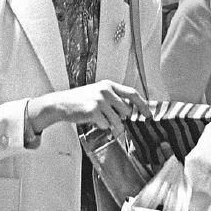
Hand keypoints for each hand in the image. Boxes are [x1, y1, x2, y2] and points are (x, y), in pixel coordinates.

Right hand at [27, 80, 150, 135]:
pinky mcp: (93, 111)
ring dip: (109, 123)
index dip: (142, 105)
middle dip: (120, 118)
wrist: (61, 103)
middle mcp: (106, 91)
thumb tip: (131, 110)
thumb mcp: (98, 93)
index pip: (132, 94)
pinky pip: (105, 125)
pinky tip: (91, 119)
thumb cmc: (80, 100)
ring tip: (98, 117)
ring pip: (117, 121)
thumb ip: (114, 99)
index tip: (148, 115)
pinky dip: (100, 125)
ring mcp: (99, 100)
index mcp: (108, 85)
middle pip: (126, 111)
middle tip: (109, 117)